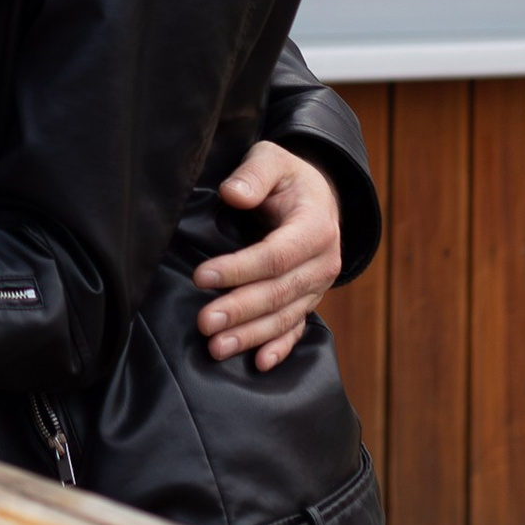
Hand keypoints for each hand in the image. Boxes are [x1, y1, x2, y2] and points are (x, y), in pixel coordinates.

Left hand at [195, 142, 340, 370]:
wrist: (319, 196)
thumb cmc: (287, 177)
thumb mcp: (272, 160)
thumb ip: (253, 173)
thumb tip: (232, 193)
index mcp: (315, 227)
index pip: (276, 255)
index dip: (240, 269)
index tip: (202, 277)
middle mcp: (322, 262)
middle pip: (279, 292)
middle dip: (240, 310)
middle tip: (204, 323)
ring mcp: (318, 286)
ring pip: (285, 316)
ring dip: (251, 335)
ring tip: (217, 348)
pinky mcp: (309, 300)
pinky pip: (296, 328)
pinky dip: (280, 348)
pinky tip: (260, 364)